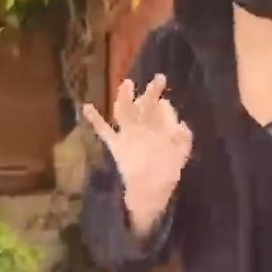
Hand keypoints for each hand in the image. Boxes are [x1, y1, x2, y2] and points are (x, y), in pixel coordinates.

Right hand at [83, 74, 191, 232]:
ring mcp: (129, 134)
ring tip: (127, 84)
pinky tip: (87, 106)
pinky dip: (95, 119)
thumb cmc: (168, 171)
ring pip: (125, 112)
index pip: (163, 110)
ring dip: (125, 98)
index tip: (167, 104)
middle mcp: (144, 127)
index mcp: (160, 127)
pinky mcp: (117, 145)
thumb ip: (184, 139)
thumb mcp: (180, 154)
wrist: (150, 192)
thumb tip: (182, 124)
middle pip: (145, 106)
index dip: (167, 106)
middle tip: (160, 79)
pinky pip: (104, 130)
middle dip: (151, 93)